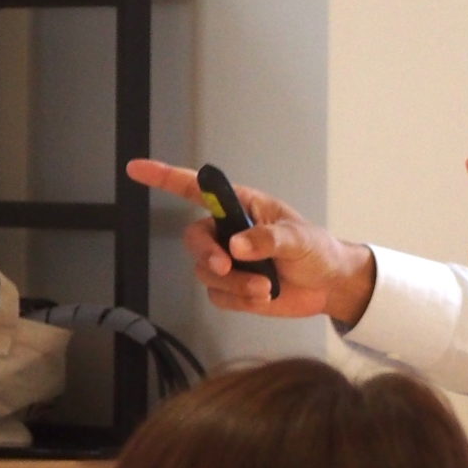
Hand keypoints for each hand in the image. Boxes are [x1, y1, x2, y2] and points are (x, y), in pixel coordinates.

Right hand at [125, 159, 377, 324]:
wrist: (330, 285)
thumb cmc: (317, 250)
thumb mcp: (299, 238)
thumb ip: (268, 239)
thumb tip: (236, 245)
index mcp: (242, 207)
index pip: (196, 188)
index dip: (165, 177)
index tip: (137, 169)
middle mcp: (228, 232)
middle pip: (194, 239)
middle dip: (207, 254)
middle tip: (227, 267)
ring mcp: (228, 261)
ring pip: (206, 272)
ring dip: (235, 283)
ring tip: (266, 286)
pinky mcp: (232, 288)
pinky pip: (219, 295)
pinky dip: (241, 298)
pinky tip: (265, 295)